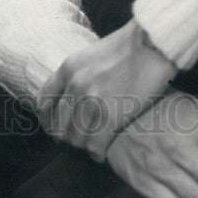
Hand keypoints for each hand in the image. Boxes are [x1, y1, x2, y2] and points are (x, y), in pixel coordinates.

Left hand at [37, 19, 176, 161]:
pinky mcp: (110, 117)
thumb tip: (79, 92)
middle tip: (80, 140)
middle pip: (60, 126)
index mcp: (68, 68)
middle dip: (68, 137)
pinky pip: (95, 146)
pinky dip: (97, 154)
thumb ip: (82, 72)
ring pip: (76, 139)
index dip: (48, 120)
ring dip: (84, 146)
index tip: (56, 127)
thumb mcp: (94, 53)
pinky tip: (102, 153)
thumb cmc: (131, 45)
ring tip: (93, 146)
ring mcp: (92, 102)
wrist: (153, 43)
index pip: (44, 102)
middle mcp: (75, 86)